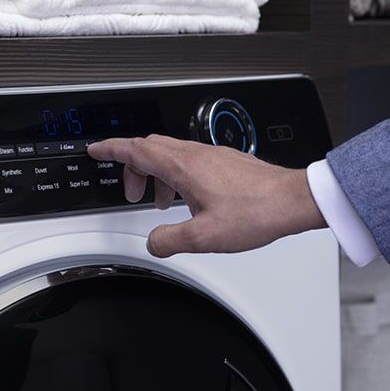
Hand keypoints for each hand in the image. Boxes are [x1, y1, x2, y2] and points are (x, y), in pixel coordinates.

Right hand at [87, 135, 326, 257]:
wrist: (293, 201)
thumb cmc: (256, 212)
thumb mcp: (203, 237)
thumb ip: (169, 240)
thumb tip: (153, 242)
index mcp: (183, 167)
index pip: (136, 149)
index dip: (111, 149)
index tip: (96, 150)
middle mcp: (195, 154)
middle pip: (149, 148)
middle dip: (132, 166)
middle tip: (130, 191)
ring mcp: (211, 155)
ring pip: (170, 153)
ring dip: (156, 173)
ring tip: (160, 202)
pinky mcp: (225, 161)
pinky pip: (189, 159)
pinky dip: (176, 174)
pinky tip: (188, 198)